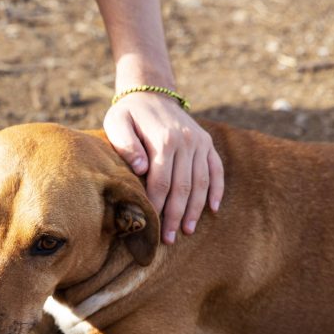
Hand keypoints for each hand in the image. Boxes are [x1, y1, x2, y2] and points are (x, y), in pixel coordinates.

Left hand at [104, 92, 223, 243]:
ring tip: (187, 231)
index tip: (153, 228)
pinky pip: (215, 170)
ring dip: (195, 209)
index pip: (162, 183)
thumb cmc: (128, 115)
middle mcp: (186, 141)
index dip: (158, 208)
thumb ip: (126, 145)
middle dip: (175, 216)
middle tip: (169, 239)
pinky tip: (212, 210)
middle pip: (183, 187)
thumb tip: (141, 169)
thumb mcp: (117, 124)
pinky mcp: (207, 143)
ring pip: (201, 183)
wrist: (151, 93)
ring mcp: (200, 142)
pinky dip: (216, 190)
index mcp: (164, 140)